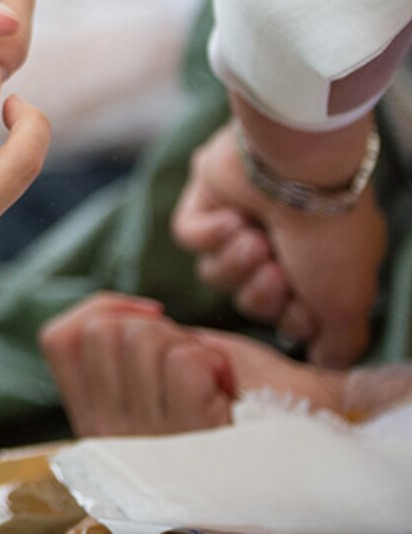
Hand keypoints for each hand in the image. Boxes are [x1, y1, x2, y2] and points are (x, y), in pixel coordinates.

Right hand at [41, 293, 342, 436]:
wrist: (302, 440)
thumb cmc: (237, 404)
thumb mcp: (162, 376)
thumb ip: (127, 352)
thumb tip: (114, 310)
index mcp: (93, 416)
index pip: (57, 338)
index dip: (101, 309)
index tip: (148, 319)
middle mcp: (107, 432)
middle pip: (102, 332)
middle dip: (154, 328)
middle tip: (189, 359)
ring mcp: (143, 439)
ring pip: (141, 341)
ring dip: (187, 346)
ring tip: (211, 379)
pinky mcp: (185, 438)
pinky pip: (182, 362)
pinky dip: (212, 362)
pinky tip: (224, 390)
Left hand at [171, 124, 386, 367]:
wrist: (296, 172)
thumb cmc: (329, 237)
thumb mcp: (347, 304)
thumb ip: (337, 341)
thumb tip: (325, 364)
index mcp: (318, 266)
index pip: (288, 318)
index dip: (291, 318)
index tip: (304, 303)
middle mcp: (282, 244)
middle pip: (248, 300)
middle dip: (260, 292)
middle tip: (275, 269)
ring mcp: (243, 220)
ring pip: (215, 273)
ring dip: (236, 261)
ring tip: (255, 240)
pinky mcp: (206, 199)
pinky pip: (190, 237)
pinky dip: (211, 233)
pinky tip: (234, 217)